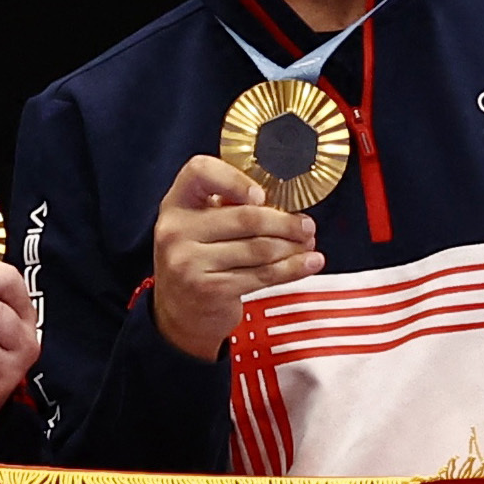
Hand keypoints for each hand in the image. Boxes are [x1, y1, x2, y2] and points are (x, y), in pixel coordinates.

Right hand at [144, 154, 318, 360]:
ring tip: (307, 244)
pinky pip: (262, 275)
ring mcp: (189, 262)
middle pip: (245, 217)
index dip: (236, 179)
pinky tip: (308, 263)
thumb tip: (283, 202)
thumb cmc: (197, 259)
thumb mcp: (199, 224)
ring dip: (292, 246)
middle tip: (306, 225)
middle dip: (285, 222)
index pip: (201, 171)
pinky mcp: (209, 289)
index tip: (262, 195)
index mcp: (176, 203)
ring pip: (259, 248)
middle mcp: (176, 230)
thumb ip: (228, 206)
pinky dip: (292, 268)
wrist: (177, 312)